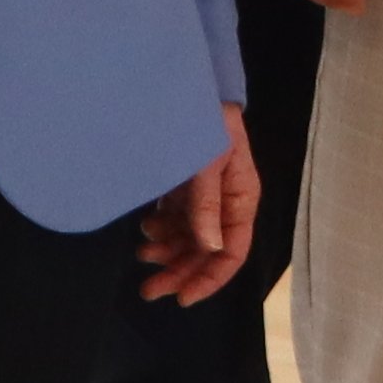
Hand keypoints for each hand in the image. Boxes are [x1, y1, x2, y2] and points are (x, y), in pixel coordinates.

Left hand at [138, 106, 261, 304]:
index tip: (182, 298)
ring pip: (189, 239)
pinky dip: (162, 230)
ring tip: (141, 253)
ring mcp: (204, 196)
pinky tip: (147, 227)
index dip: (209, 279)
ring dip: (168, 252)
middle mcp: (225, 204)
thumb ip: (206, 205)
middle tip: (148, 289)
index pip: (232, 253)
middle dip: (180, 272)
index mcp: (241, 200)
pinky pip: (176, 221)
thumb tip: (210, 249)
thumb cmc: (205, 121)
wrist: (188, 85)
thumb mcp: (207, 162)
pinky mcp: (186, 186)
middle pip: (207, 252)